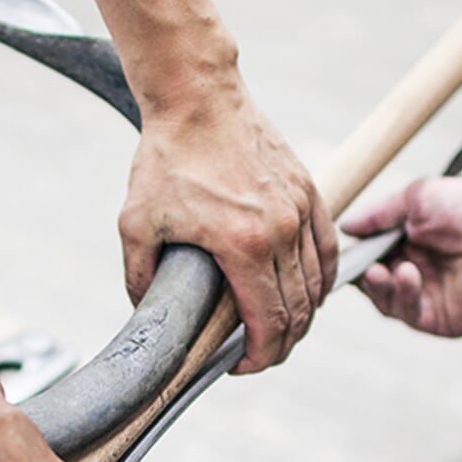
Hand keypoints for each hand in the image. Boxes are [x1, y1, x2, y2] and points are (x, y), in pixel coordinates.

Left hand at [119, 82, 337, 373]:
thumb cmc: (165, 158)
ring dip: (302, 317)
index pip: (269, 322)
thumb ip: (139, 278)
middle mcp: (281, 231)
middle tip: (257, 355)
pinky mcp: (309, 191)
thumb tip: (148, 316)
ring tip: (277, 330)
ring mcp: (301, 209)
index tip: (240, 366)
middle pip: (298, 312)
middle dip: (280, 345)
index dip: (260, 357)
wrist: (197, 96)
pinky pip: (327, 249)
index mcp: (242, 245)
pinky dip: (321, 280)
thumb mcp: (134, 224)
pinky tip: (307, 295)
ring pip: (317, 285)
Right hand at [341, 175, 461, 336]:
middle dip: (361, 274)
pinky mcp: (443, 320)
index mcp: (410, 245)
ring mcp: (429, 298)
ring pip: (386, 303)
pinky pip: (410, 314)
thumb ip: (377, 215)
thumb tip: (343, 225)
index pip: (369, 256)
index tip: (336, 249)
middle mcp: (418, 273)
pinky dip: (403, 295)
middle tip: (356, 264)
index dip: (353, 255)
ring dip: (379, 287)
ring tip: (383, 269)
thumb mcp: (415, 200)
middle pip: (372, 284)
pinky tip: (408, 275)